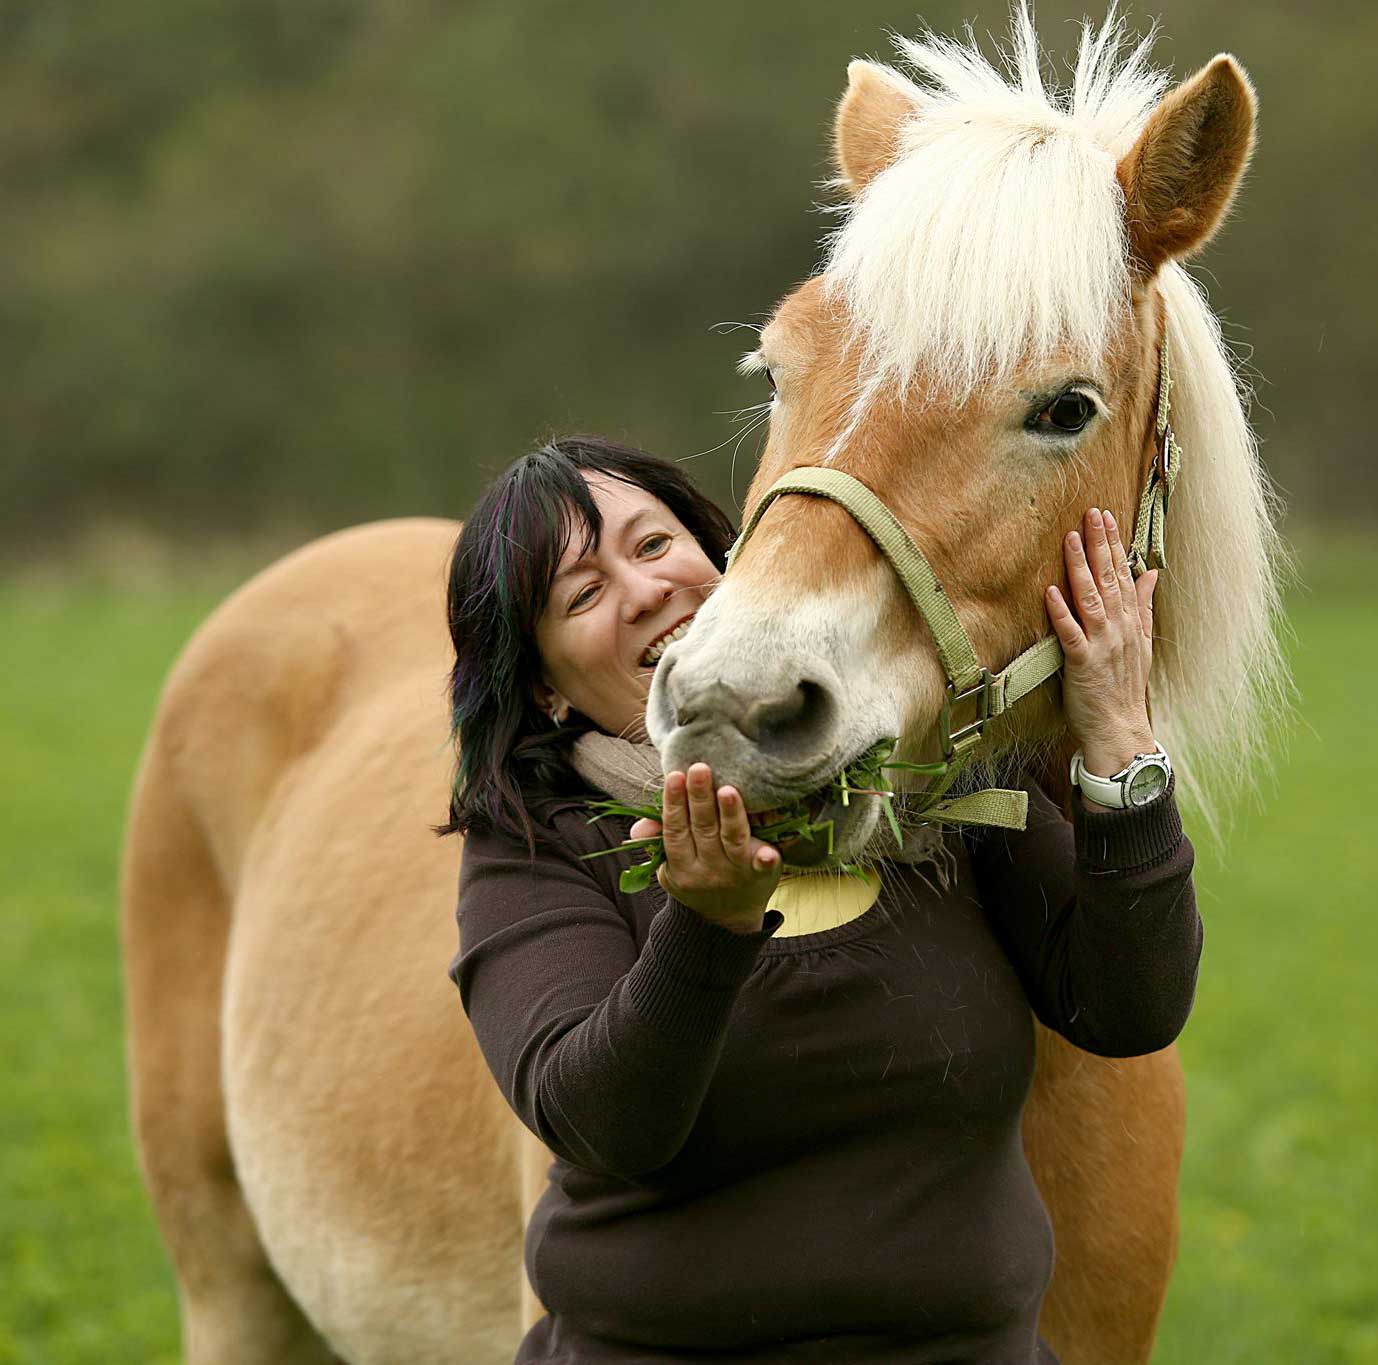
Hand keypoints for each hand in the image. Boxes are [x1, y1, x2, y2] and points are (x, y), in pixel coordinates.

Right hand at [628, 763, 782, 931]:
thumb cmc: (696, 879)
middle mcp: (708, 869)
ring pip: (732, 839)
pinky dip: (765, 858)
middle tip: (699, 768)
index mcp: (682, 866)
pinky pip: (764, 866)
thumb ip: (657, 841)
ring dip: (730, 814)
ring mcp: (736, 872)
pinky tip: (769, 850)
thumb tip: (637, 828)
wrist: (726, 919)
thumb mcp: (670, 867)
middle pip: (703, 829)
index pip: (675, 831)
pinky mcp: (762, 874)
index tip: (675, 776)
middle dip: (699, 798)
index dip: (674, 804)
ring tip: (727, 790)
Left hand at [1045, 507, 1157, 776]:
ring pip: (1091, 599)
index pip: (1122, 574)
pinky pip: (1071, 634)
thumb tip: (1150, 572)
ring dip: (1080, 568)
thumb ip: (1144, 605)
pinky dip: (1061, 612)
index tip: (1106, 517)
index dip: (1113, 544)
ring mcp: (1101, 644)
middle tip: (1091, 513)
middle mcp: (1118, 628)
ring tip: (1070, 539)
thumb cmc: (1125, 685)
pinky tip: (1051, 591)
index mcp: (1131, 621)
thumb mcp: (1142, 641)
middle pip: (1108, 579)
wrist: (1120, 726)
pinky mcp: (1082, 663)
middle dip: (1099, 545)